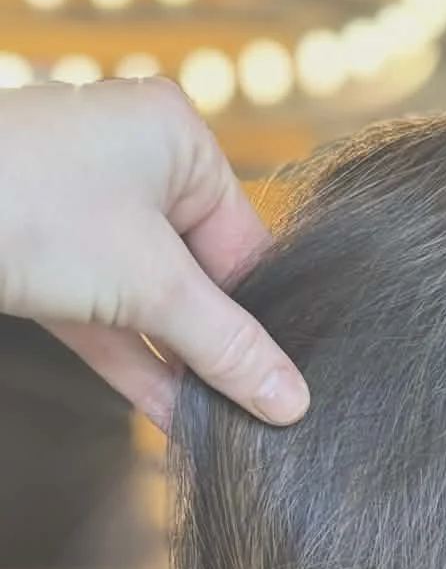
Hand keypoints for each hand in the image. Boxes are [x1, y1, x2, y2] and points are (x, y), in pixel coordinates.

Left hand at [0, 75, 308, 431]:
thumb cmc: (30, 209)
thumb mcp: (151, 287)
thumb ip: (227, 348)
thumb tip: (292, 402)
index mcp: (176, 139)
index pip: (248, 245)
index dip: (265, 320)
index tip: (288, 387)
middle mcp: (134, 163)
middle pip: (201, 277)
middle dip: (220, 350)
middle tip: (261, 417)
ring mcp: (83, 211)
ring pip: (152, 303)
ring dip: (182, 368)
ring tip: (226, 429)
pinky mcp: (43, 255)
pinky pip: (109, 317)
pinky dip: (136, 365)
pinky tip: (176, 420)